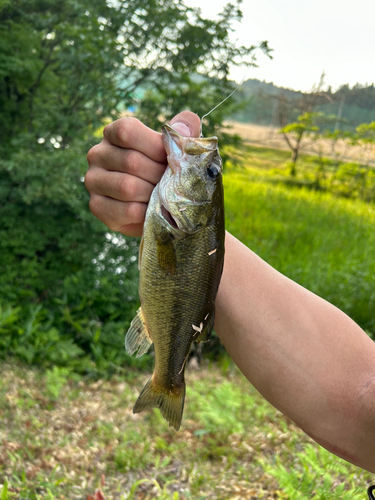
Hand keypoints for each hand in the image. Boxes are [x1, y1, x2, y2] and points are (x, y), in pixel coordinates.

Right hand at [85, 111, 200, 236]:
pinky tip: (153, 210)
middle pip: (131, 161)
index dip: (154, 146)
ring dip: (153, 194)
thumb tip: (184, 128)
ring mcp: (93, 180)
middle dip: (159, 175)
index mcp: (114, 133)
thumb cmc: (164, 169)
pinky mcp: (96, 206)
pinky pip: (126, 210)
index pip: (127, 131)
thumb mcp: (176, 147)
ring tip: (164, 197)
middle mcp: (97, 154)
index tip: (171, 159)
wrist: (155, 206)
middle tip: (173, 184)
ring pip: (127, 187)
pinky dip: (146, 212)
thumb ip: (184, 131)